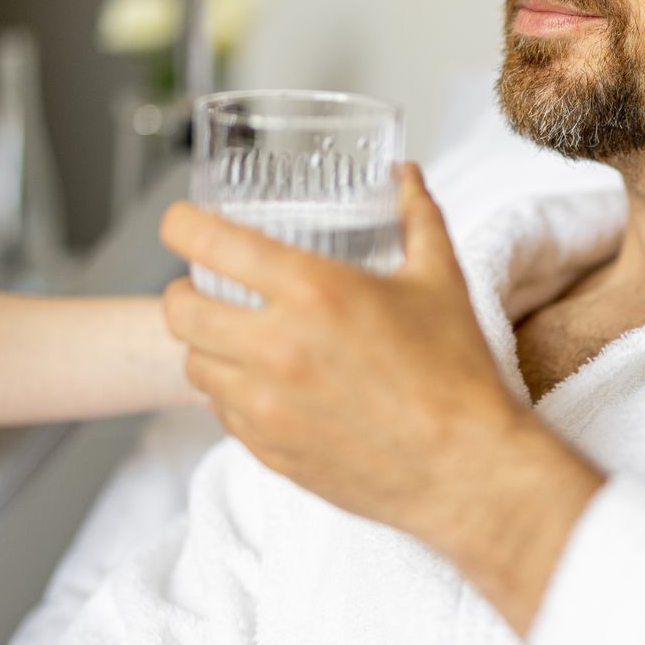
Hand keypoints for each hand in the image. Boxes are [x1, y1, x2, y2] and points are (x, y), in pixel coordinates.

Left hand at [159, 164, 601, 630]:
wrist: (465, 468)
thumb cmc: (456, 375)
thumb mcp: (440, 279)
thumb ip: (418, 217)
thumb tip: (407, 176)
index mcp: (313, 291)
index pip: (209, 242)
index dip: (181, 224)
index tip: (182, 222)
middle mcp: (276, 347)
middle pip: (180, 309)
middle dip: (183, 290)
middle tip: (202, 285)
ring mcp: (266, 405)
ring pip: (193, 365)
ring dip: (203, 344)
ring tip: (231, 336)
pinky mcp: (269, 450)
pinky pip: (222, 412)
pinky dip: (230, 392)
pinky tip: (262, 384)